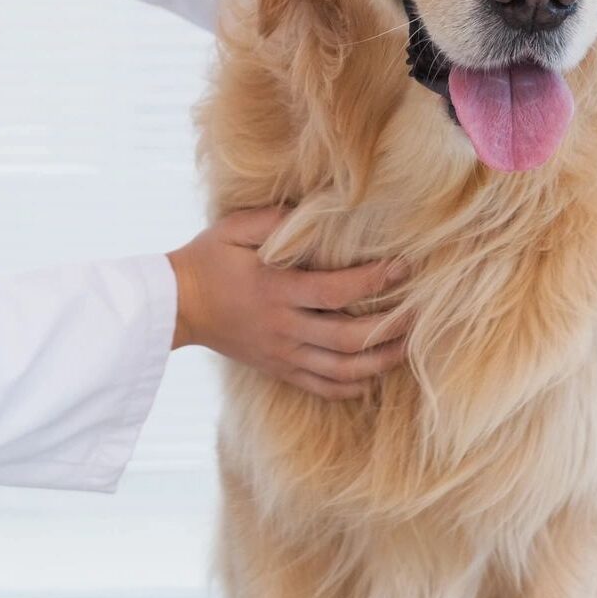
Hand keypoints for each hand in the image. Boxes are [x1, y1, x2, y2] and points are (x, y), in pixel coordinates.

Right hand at [166, 206, 412, 400]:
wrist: (175, 306)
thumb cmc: (207, 260)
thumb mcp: (233, 229)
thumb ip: (274, 219)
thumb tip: (314, 209)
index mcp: (276, 290)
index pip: (337, 291)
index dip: (376, 281)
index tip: (405, 267)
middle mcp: (284, 327)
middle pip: (349, 339)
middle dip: (390, 328)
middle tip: (421, 313)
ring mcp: (282, 354)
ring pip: (342, 371)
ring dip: (380, 362)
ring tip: (408, 347)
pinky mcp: (278, 369)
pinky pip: (322, 388)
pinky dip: (352, 387)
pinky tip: (373, 377)